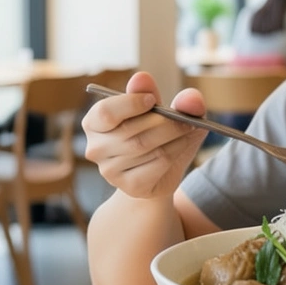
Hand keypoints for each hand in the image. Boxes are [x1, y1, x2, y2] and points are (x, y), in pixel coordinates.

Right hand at [81, 71, 207, 200]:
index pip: (106, 112)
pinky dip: (175, 151)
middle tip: (186, 118)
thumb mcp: (167, 114)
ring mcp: (110, 170)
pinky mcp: (130, 185)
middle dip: (164, 121)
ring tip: (188, 130)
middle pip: (131, 130)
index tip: (152, 99)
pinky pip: (157, 163)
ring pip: (146, 146)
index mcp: (94, 122)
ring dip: (174, 136)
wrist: (159, 174)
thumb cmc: (158, 134)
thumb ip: (179, 101)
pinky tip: (182, 146)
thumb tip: (191, 98)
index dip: (129, 103)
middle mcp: (96, 148)